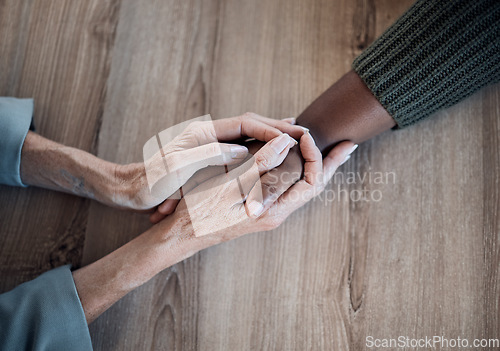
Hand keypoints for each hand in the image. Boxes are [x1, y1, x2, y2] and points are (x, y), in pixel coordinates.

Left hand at [112, 113, 305, 210]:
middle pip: (248, 124)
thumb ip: (210, 155)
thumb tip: (243, 149)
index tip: (291, 136)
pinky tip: (265, 155)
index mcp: (202, 132)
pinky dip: (256, 149)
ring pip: (245, 135)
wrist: (131, 190)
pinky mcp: (206, 157)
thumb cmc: (151, 181)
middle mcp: (207, 134)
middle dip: (274, 127)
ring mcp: (207, 145)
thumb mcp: (179, 168)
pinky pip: (238, 148)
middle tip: (300, 132)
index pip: (245, 123)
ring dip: (268, 136)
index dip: (270, 129)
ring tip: (290, 138)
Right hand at [150, 132, 356, 249]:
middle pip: (313, 186)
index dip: (314, 156)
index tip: (307, 135)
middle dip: (330, 164)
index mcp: (272, 209)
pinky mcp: (259, 208)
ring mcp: (268, 212)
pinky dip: (298, 171)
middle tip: (347, 145)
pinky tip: (296, 162)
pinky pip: (288, 188)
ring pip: (302, 188)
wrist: (182, 235)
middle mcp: (275, 213)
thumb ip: (259, 167)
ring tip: (331, 152)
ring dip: (317, 167)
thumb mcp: (227, 188)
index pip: (308, 181)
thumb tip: (286, 144)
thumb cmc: (199, 213)